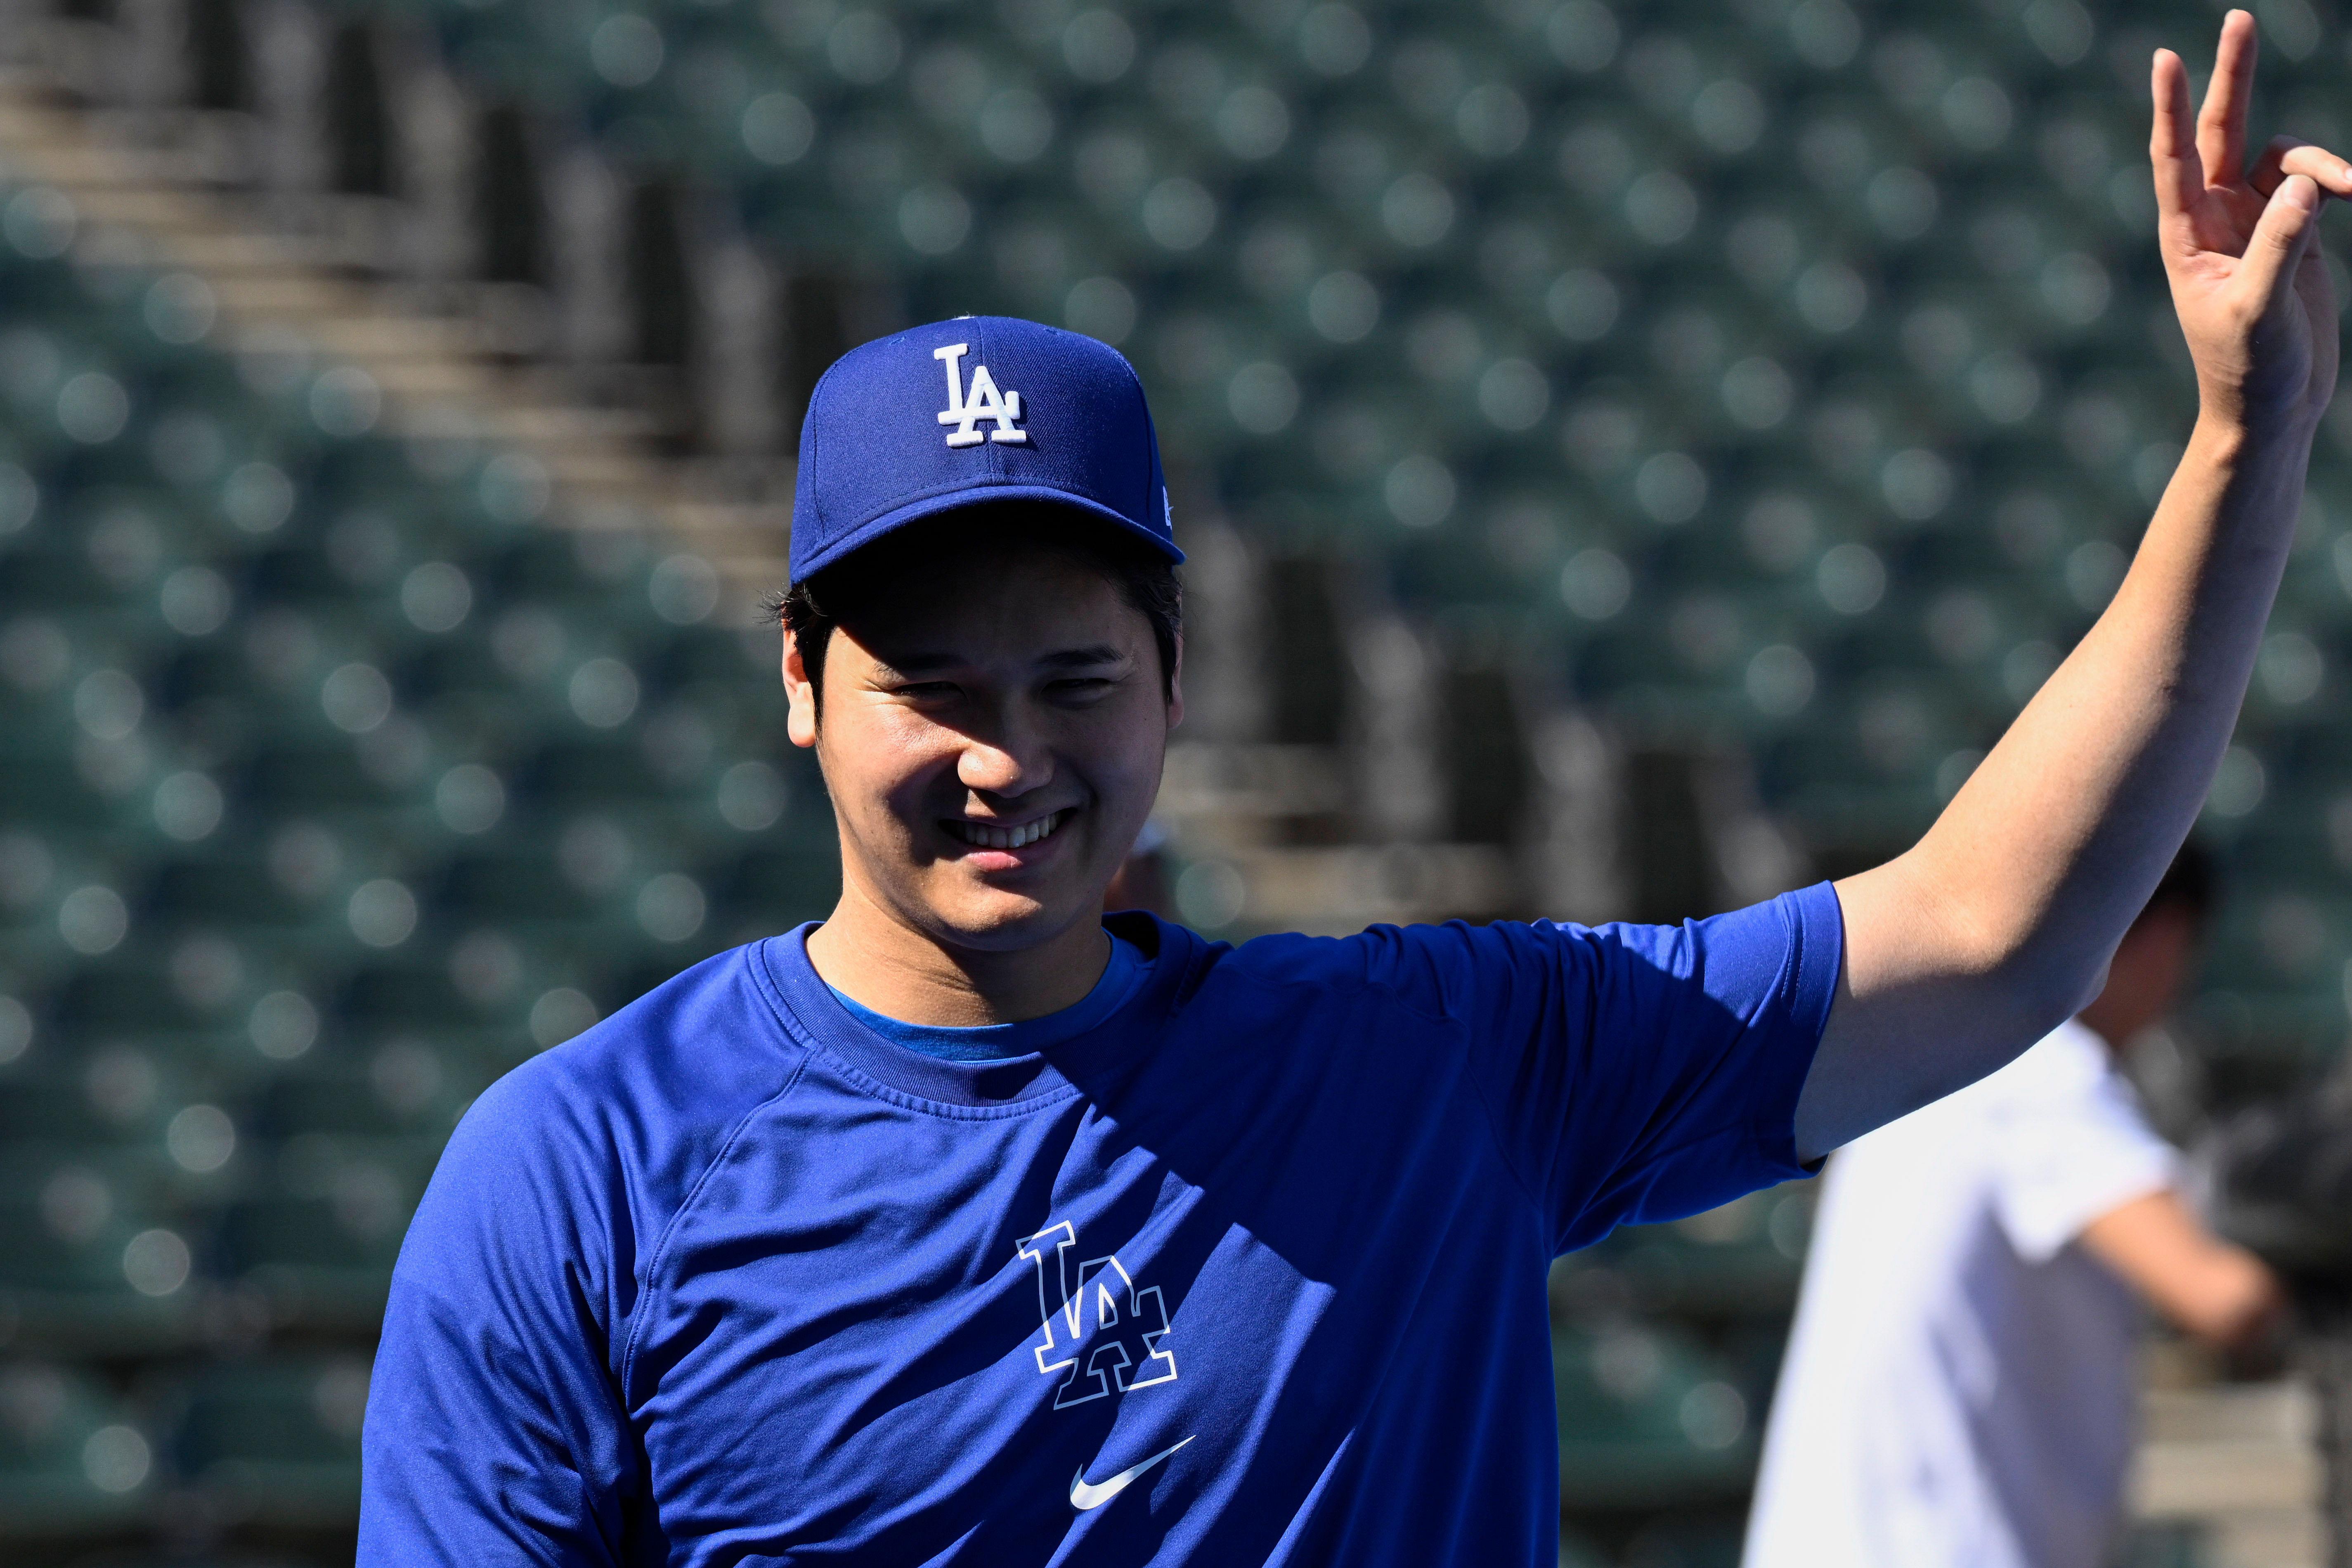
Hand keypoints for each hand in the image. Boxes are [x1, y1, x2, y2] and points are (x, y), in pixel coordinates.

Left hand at [2152, 10, 2349, 431]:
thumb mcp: (2259, 308)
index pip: (2173, 157)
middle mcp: (2215, 218)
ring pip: (2286, 157)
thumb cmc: (2250, 365)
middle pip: (2221, 130)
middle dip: (2232, 76)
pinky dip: (2337, 180)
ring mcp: (2255, 220)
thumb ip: (2279, 244)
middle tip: (2238, 18)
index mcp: (2187, 234)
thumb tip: (2300, 184)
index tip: (2166, 58)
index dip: (2170, 107)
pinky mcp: (2293, 231)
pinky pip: (2315, 182)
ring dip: (2320, 161)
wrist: (2273, 402)